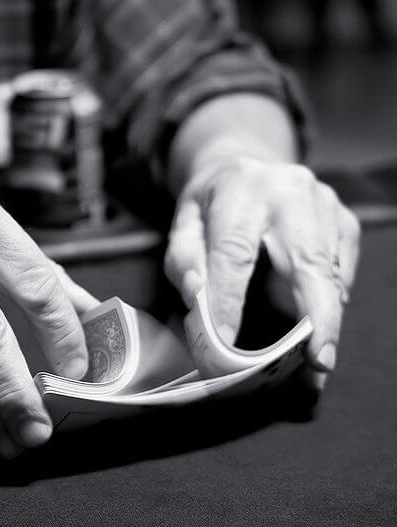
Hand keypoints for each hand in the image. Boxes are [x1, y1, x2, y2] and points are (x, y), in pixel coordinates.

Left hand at [164, 154, 359, 392]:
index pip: (233, 252)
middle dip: (316, 317)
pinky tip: (318, 326)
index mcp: (240, 191)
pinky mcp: (344, 220)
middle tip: (317, 362)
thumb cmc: (211, 203)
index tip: (226, 342)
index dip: (228, 299)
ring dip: (325, 321)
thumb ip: (183, 259)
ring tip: (315, 363)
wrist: (245, 163)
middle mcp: (289, 193)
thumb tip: (196, 296)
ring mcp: (324, 205)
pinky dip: (331, 304)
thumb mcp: (183, 222)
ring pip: (330, 274)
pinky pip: (342, 272)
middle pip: (307, 261)